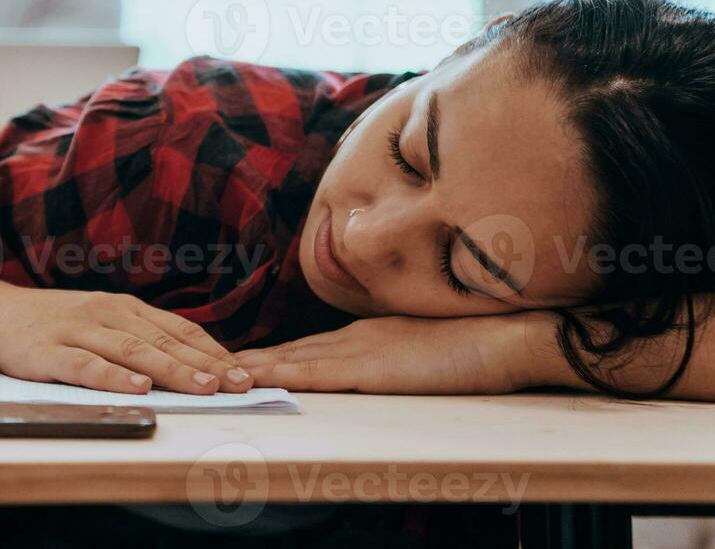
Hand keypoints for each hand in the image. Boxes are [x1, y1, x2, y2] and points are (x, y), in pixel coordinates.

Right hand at [0, 286, 255, 395]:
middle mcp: (105, 314)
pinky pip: (86, 366)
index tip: (244, 371)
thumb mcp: (99, 320)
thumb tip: (190, 360)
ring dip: (171, 369)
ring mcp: (76, 331)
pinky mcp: (48, 352)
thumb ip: (136, 335)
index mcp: (122, 306)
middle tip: (239, 383)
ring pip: (132, 352)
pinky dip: (114, 377)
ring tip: (204, 387)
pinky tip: (140, 388)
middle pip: (162, 341)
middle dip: (204, 363)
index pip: (176, 329)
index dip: (211, 350)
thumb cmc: (51, 322)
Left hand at [233, 312, 559, 394]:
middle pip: (290, 351)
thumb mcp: (422, 348)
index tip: (237, 361)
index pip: (306, 349)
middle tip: (207, 365)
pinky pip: (315, 372)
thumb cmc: (476, 344)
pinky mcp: (370, 367)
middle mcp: (354, 337)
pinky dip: (281, 376)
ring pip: (293, 360)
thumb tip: (374, 368)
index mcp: (366, 334)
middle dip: (250, 360)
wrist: (508, 336)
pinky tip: (256, 380)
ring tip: (214, 374)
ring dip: (253, 367)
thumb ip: (393, 355)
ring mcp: (360, 350)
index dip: (272, 356)